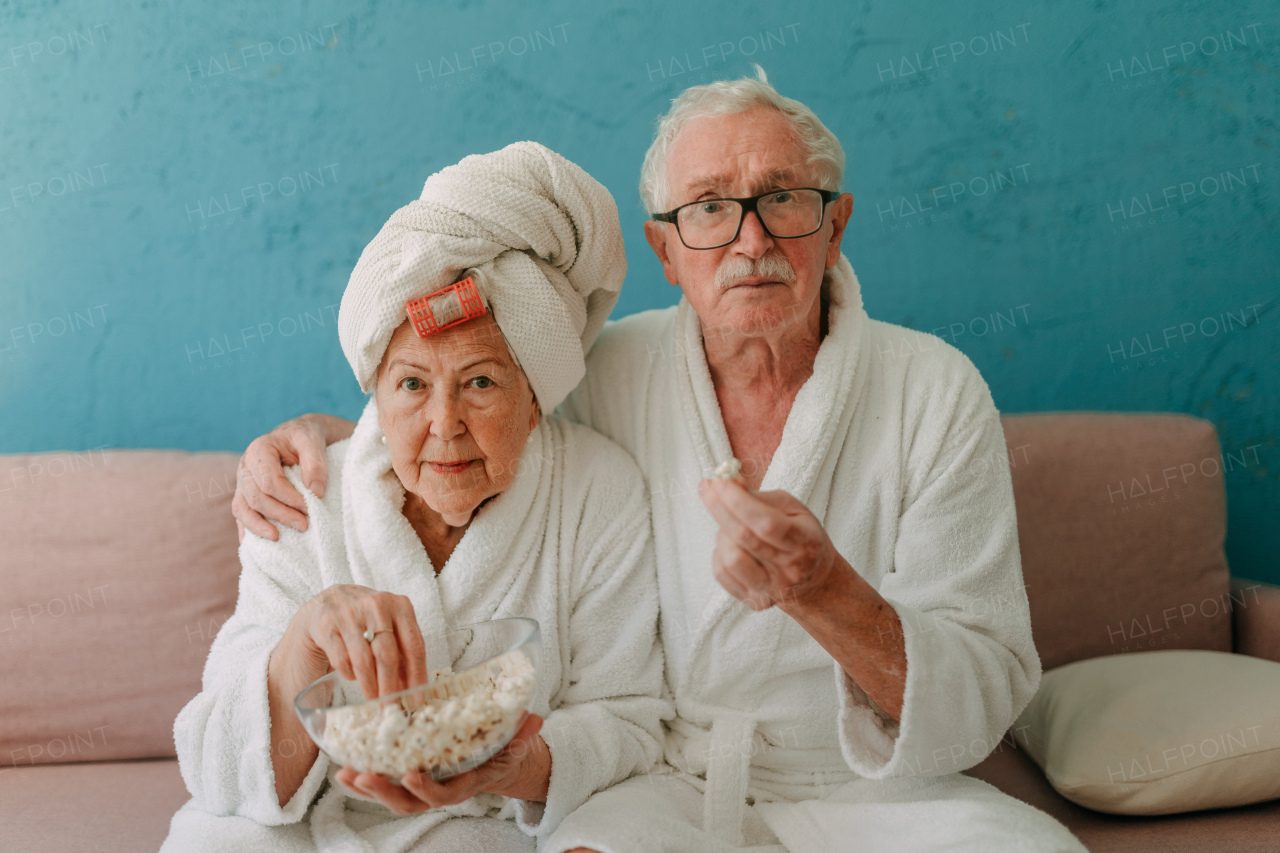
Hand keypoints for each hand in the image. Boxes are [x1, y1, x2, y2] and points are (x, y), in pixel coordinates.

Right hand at [233, 414, 351, 541]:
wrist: (297, 436)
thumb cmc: (305, 437)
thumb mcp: (313, 441)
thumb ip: (315, 463)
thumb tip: (316, 493)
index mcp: (260, 450)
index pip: (269, 481)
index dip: (289, 498)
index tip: (310, 507)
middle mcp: (245, 466)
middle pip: (256, 497)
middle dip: (280, 514)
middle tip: (304, 525)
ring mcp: (242, 482)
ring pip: (242, 508)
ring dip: (259, 526)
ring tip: (278, 538)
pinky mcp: (244, 494)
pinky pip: (240, 514)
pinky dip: (247, 530)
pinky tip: (257, 546)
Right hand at [280, 584, 427, 700]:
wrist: (326, 603)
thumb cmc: (365, 620)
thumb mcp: (388, 628)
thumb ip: (401, 653)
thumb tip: (411, 690)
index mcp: (400, 605)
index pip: (414, 645)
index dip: (417, 676)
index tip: (416, 699)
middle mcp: (376, 605)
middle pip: (388, 654)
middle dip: (390, 687)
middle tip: (392, 708)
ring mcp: (349, 613)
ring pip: (363, 659)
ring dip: (370, 685)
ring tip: (374, 700)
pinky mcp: (326, 624)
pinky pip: (341, 659)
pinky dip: (349, 674)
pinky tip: (352, 676)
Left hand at [334, 714, 550, 812]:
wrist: (496, 762)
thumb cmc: (504, 750)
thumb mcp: (517, 742)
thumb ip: (524, 734)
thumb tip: (535, 719)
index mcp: (465, 783)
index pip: (444, 794)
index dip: (426, 788)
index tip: (411, 775)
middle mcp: (440, 790)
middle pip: (407, 802)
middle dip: (383, 792)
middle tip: (363, 776)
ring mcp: (422, 787)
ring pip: (390, 797)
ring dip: (365, 788)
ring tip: (344, 773)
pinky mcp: (408, 779)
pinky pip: (382, 785)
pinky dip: (361, 780)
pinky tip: (343, 768)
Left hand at [697, 478, 840, 611]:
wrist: (815, 581)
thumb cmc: (802, 537)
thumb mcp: (792, 509)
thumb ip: (760, 497)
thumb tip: (729, 483)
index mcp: (804, 542)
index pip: (767, 523)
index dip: (739, 502)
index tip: (720, 482)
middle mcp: (789, 569)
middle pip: (744, 538)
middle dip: (719, 508)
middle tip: (707, 487)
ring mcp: (772, 589)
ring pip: (730, 558)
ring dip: (722, 534)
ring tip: (730, 526)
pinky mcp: (756, 601)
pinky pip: (722, 573)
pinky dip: (720, 553)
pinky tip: (731, 546)